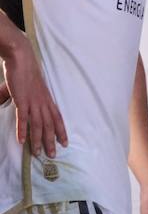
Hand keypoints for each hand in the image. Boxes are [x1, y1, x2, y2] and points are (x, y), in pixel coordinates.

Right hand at [0, 39, 66, 156]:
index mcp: (47, 99)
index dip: (61, 131)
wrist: (22, 58)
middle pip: (50, 124)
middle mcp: (43, 102)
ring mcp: (33, 101)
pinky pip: (23, 118)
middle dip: (52, 140)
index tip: (64, 143)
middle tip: (53, 155)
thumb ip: (24, 100)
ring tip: (39, 153)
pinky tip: (22, 141)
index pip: (57, 117)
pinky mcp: (22, 100)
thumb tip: (16, 107)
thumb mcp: (29, 89)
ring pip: (38, 124)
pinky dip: (23, 130)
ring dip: (38, 139)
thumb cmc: (25, 72)